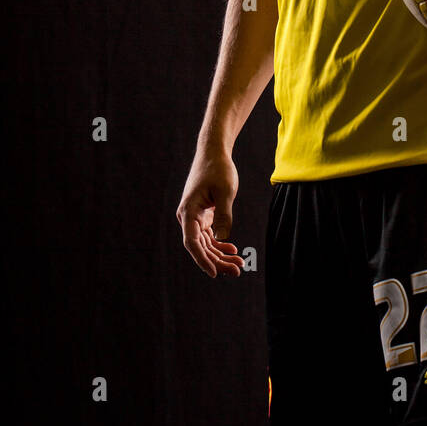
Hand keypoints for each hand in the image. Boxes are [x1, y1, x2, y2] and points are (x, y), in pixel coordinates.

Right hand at [176, 148, 244, 278]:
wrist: (213, 153)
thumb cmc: (218, 169)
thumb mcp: (225, 192)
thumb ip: (224, 216)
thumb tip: (222, 238)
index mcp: (188, 211)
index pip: (192, 242)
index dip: (202, 260)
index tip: (214, 273)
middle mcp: (187, 217)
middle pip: (201, 247)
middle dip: (218, 260)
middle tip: (237, 270)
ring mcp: (194, 217)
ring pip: (206, 243)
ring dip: (221, 254)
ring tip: (239, 264)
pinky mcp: (202, 216)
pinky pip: (209, 235)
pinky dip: (220, 243)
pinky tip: (232, 249)